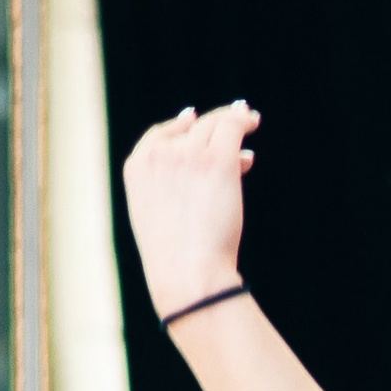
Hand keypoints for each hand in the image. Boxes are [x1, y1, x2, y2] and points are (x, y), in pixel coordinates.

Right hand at [122, 100, 255, 317]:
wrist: (187, 272)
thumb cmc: (179, 260)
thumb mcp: (161, 219)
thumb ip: (173, 190)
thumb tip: (204, 175)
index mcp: (137, 168)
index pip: (158, 136)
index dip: (179, 126)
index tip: (192, 119)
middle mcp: (160, 154)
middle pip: (191, 128)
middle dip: (213, 121)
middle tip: (233, 118)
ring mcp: (188, 153)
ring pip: (214, 125)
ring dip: (234, 118)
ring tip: (249, 119)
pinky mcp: (216, 158)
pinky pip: (232, 127)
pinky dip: (243, 120)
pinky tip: (252, 121)